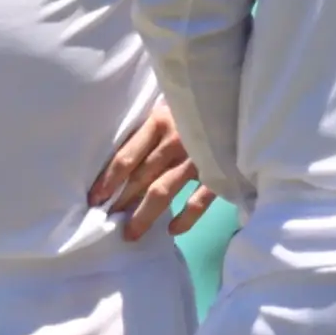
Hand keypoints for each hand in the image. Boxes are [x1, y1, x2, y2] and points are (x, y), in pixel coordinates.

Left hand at [92, 103, 217, 240]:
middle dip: (121, 201)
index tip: (94, 198)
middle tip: (107, 220)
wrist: (241, 101)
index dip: (108, 180)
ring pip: (162, 191)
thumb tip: (123, 160)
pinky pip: (198, 200)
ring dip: (144, 215)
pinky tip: (172, 231)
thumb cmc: (198, 104)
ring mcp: (197, 158)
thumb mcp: (170, 107)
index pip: (126, 157)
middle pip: (140, 178)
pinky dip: (186, 218)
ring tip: (131, 233)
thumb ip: (152, 129)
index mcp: (159, 122)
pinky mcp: (219, 173)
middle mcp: (175, 141)